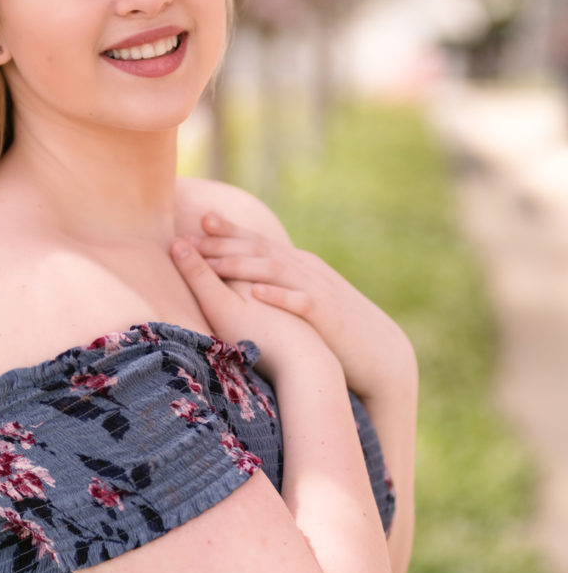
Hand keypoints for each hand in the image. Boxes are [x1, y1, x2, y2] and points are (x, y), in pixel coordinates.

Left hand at [190, 211, 414, 401]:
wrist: (380, 351)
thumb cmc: (337, 329)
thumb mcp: (307, 298)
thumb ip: (283, 286)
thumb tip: (249, 284)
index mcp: (299, 265)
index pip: (260, 242)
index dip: (230, 231)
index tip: (200, 221)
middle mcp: (307, 270)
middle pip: (261, 250)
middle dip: (226, 242)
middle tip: (193, 237)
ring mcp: (319, 289)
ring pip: (276, 270)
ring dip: (244, 265)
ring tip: (214, 264)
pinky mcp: (327, 315)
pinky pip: (300, 301)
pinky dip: (278, 295)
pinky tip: (255, 294)